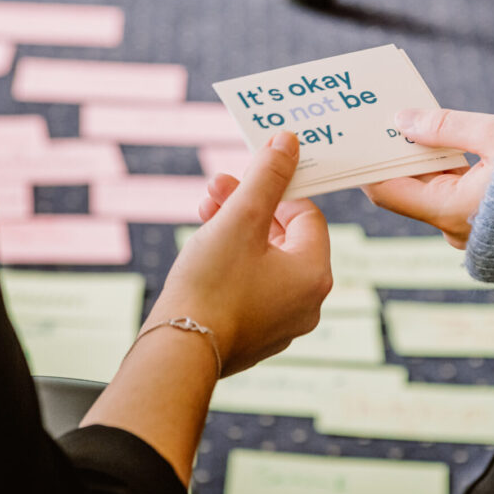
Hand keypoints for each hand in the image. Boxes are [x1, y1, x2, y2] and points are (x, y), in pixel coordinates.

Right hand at [149, 131, 331, 376]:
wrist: (179, 351)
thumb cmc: (211, 284)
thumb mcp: (241, 218)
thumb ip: (268, 176)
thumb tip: (290, 142)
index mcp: (314, 274)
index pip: (306, 215)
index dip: (276, 189)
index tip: (246, 175)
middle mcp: (308, 303)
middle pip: (285, 238)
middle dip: (250, 207)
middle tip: (216, 188)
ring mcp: (283, 324)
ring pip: (266, 263)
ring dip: (238, 232)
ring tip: (204, 213)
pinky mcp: (256, 336)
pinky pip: (253, 289)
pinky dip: (233, 265)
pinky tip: (204, 252)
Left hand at [362, 108, 493, 248]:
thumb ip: (446, 127)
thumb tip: (404, 120)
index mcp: (449, 210)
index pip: (387, 190)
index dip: (371, 162)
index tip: (364, 136)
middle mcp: (454, 227)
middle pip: (409, 188)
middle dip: (399, 155)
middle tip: (388, 121)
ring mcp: (470, 229)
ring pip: (433, 191)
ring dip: (425, 161)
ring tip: (415, 125)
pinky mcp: (485, 224)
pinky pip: (454, 196)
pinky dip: (447, 172)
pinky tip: (445, 144)